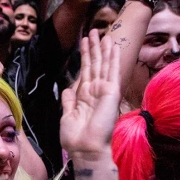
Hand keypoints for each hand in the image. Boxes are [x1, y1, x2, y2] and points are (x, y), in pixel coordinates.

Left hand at [60, 29, 120, 161]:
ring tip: (101, 32)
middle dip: (93, 47)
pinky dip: (112, 57)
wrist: (86, 148)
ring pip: (102, 64)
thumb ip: (69, 101)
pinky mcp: (111, 91)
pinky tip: (112, 45)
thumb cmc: (76, 137)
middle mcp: (95, 91)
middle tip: (93, 30)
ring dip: (102, 48)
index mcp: (84, 96)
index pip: (84, 71)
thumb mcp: (67, 116)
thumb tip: (67, 89)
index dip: (84, 56)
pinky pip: (111, 71)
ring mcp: (104, 90)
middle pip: (94, 64)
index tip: (83, 43)